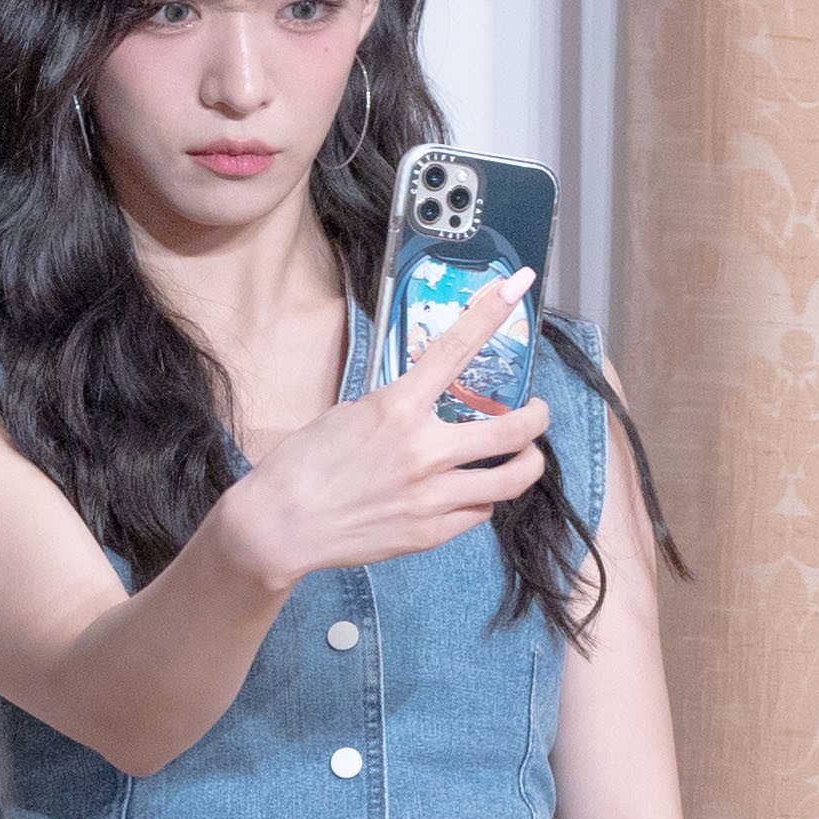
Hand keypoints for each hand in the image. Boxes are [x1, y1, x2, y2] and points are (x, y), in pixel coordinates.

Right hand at [217, 267, 550, 593]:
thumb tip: (423, 402)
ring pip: (510, 480)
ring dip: (528, 462)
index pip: (457, 349)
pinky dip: (482, 499)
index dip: (492, 312)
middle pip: (513, 430)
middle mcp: (423, 451)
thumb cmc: (303, 467)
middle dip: (537, 415)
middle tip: (537, 410)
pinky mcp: (429, 533)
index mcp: (397, 409)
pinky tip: (472, 492)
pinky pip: (478, 513)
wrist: (280, 527)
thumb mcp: (347, 415)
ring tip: (526, 456)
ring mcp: (431, 497)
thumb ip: (395, 407)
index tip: (518, 284)